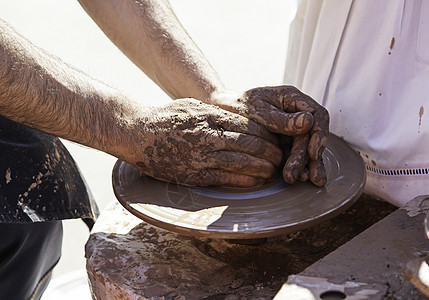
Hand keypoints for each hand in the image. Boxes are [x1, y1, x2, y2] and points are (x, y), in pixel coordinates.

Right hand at [123, 99, 282, 186]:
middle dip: (270, 152)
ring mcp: (201, 156)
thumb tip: (238, 118)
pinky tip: (256, 181)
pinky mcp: (194, 175)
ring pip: (241, 162)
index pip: (248, 125)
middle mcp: (207, 135)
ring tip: (274, 170)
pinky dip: (245, 180)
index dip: (266, 134)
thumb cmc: (164, 118)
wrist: (136, 134)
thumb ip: (215, 113)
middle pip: (249, 144)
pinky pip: (225, 179)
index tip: (276, 139)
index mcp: (209, 115)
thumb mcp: (191, 106)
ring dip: (262, 168)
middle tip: (281, 157)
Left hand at [211, 86, 328, 186]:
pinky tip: (299, 178)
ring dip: (307, 166)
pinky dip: (298, 167)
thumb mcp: (258, 109)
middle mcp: (297, 115)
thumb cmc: (239, 106)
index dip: (319, 135)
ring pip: (307, 149)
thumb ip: (282, 119)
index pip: (317, 115)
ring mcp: (291, 130)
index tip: (312, 152)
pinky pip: (295, 156)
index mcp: (293, 100)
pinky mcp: (284, 144)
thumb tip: (309, 121)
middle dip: (307, 157)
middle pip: (311, 136)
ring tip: (304, 180)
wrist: (222, 113)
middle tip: (300, 175)